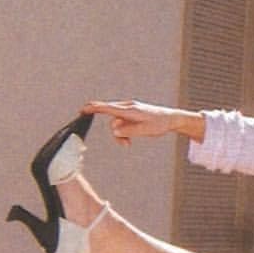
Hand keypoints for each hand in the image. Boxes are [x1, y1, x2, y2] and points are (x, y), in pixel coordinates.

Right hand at [81, 100, 205, 143]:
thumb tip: (114, 130)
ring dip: (121, 134)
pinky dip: (123, 131)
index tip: (83, 109)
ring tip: (129, 143)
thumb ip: (128, 130)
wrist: (171, 119)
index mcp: (130, 110)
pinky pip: (121, 123)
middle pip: (112, 120)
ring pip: (116, 124)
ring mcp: (129, 110)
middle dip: (116, 133)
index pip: (108, 108)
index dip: (94, 108)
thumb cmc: (159, 124)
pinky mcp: (131, 114)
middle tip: (126, 144)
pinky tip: (130, 138)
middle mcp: (127, 107)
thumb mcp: (145, 130)